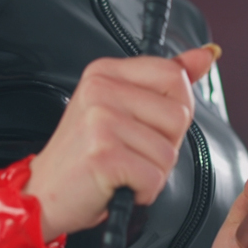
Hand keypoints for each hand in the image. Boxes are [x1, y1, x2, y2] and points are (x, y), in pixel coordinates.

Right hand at [24, 46, 217, 240]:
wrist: (42, 192)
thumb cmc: (84, 154)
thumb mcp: (121, 107)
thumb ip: (164, 81)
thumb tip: (204, 55)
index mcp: (105, 71)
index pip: (173, 76)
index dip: (176, 109)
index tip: (150, 125)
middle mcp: (100, 89)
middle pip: (178, 115)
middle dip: (165, 144)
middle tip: (131, 152)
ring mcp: (100, 120)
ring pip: (169, 152)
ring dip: (153, 172)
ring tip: (122, 169)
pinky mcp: (102, 154)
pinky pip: (154, 177)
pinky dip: (143, 191)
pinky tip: (118, 185)